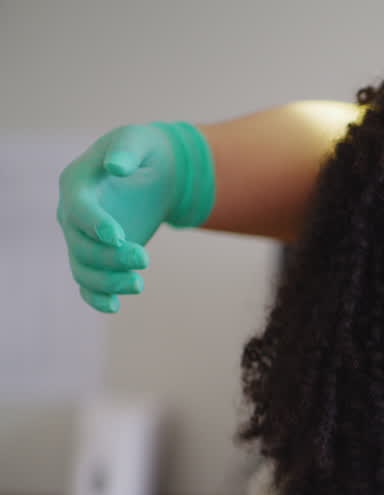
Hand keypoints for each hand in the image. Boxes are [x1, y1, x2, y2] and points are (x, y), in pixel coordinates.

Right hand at [56, 122, 214, 311]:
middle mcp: (71, 214)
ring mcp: (82, 237)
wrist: (152, 170)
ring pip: (83, 269)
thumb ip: (126, 150)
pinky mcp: (98, 255)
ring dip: (107, 282)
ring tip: (138, 284)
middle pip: (80, 245)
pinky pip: (88, 282)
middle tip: (144, 259)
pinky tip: (114, 307)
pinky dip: (96, 297)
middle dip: (110, 257)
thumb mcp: (138, 140)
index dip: (94, 223)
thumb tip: (117, 167)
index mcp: (76, 184)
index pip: (77, 209)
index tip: (119, 237)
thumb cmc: (143, 150)